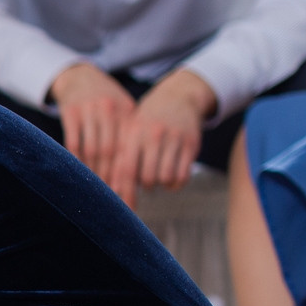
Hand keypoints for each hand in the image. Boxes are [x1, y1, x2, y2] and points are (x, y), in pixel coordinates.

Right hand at [49, 62, 134, 193]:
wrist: (80, 77)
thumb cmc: (106, 101)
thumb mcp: (124, 112)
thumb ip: (131, 135)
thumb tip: (139, 173)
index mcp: (128, 112)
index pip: (129, 149)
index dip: (127, 173)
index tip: (126, 194)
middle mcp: (111, 110)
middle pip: (111, 152)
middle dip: (110, 177)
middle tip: (110, 198)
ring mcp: (90, 110)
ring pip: (92, 149)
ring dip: (93, 171)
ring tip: (95, 189)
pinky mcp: (71, 111)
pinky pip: (73, 142)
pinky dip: (76, 160)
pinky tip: (78, 173)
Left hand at [116, 69, 214, 201]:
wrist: (178, 96)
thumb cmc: (146, 121)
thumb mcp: (130, 131)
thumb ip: (121, 157)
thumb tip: (113, 191)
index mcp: (133, 133)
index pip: (126, 169)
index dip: (124, 191)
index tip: (123, 208)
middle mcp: (154, 135)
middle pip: (147, 178)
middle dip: (144, 187)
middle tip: (144, 183)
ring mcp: (174, 139)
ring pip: (166, 178)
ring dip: (160, 185)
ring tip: (156, 178)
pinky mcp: (192, 144)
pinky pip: (183, 175)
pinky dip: (176, 183)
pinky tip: (171, 178)